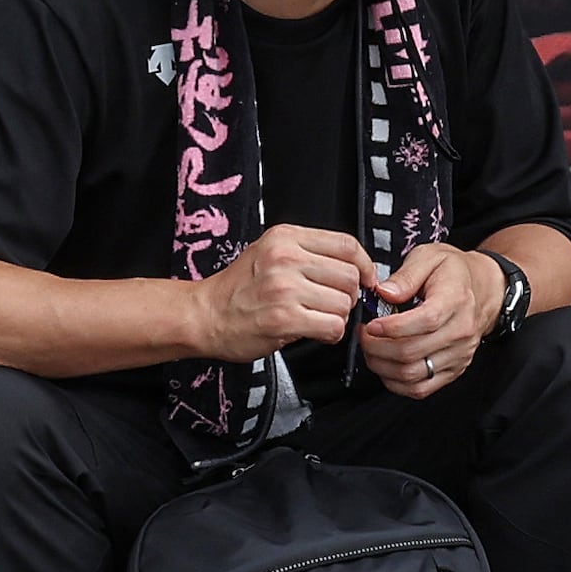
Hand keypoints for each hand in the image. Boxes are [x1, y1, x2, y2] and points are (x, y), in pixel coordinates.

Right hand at [190, 226, 381, 366]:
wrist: (204, 315)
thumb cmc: (239, 288)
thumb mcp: (270, 252)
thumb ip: (308, 252)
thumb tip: (356, 267)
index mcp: (285, 237)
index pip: (347, 245)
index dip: (365, 265)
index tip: (366, 278)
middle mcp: (286, 258)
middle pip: (350, 276)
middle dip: (349, 295)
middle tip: (332, 303)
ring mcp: (284, 289)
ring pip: (344, 304)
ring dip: (337, 317)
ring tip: (316, 318)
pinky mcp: (283, 319)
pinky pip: (332, 327)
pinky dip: (330, 334)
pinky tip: (314, 332)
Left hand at [358, 244, 508, 397]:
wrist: (484, 289)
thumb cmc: (453, 272)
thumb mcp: (429, 256)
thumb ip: (406, 274)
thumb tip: (384, 292)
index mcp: (455, 299)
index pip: (425, 321)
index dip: (392, 327)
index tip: (370, 324)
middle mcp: (461, 331)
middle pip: (413, 352)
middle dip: (377, 347)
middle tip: (363, 335)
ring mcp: (459, 354)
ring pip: (413, 375)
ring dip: (382, 366)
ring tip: (370, 349)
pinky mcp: (454, 370)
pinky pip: (421, 389)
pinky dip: (396, 383)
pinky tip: (385, 366)